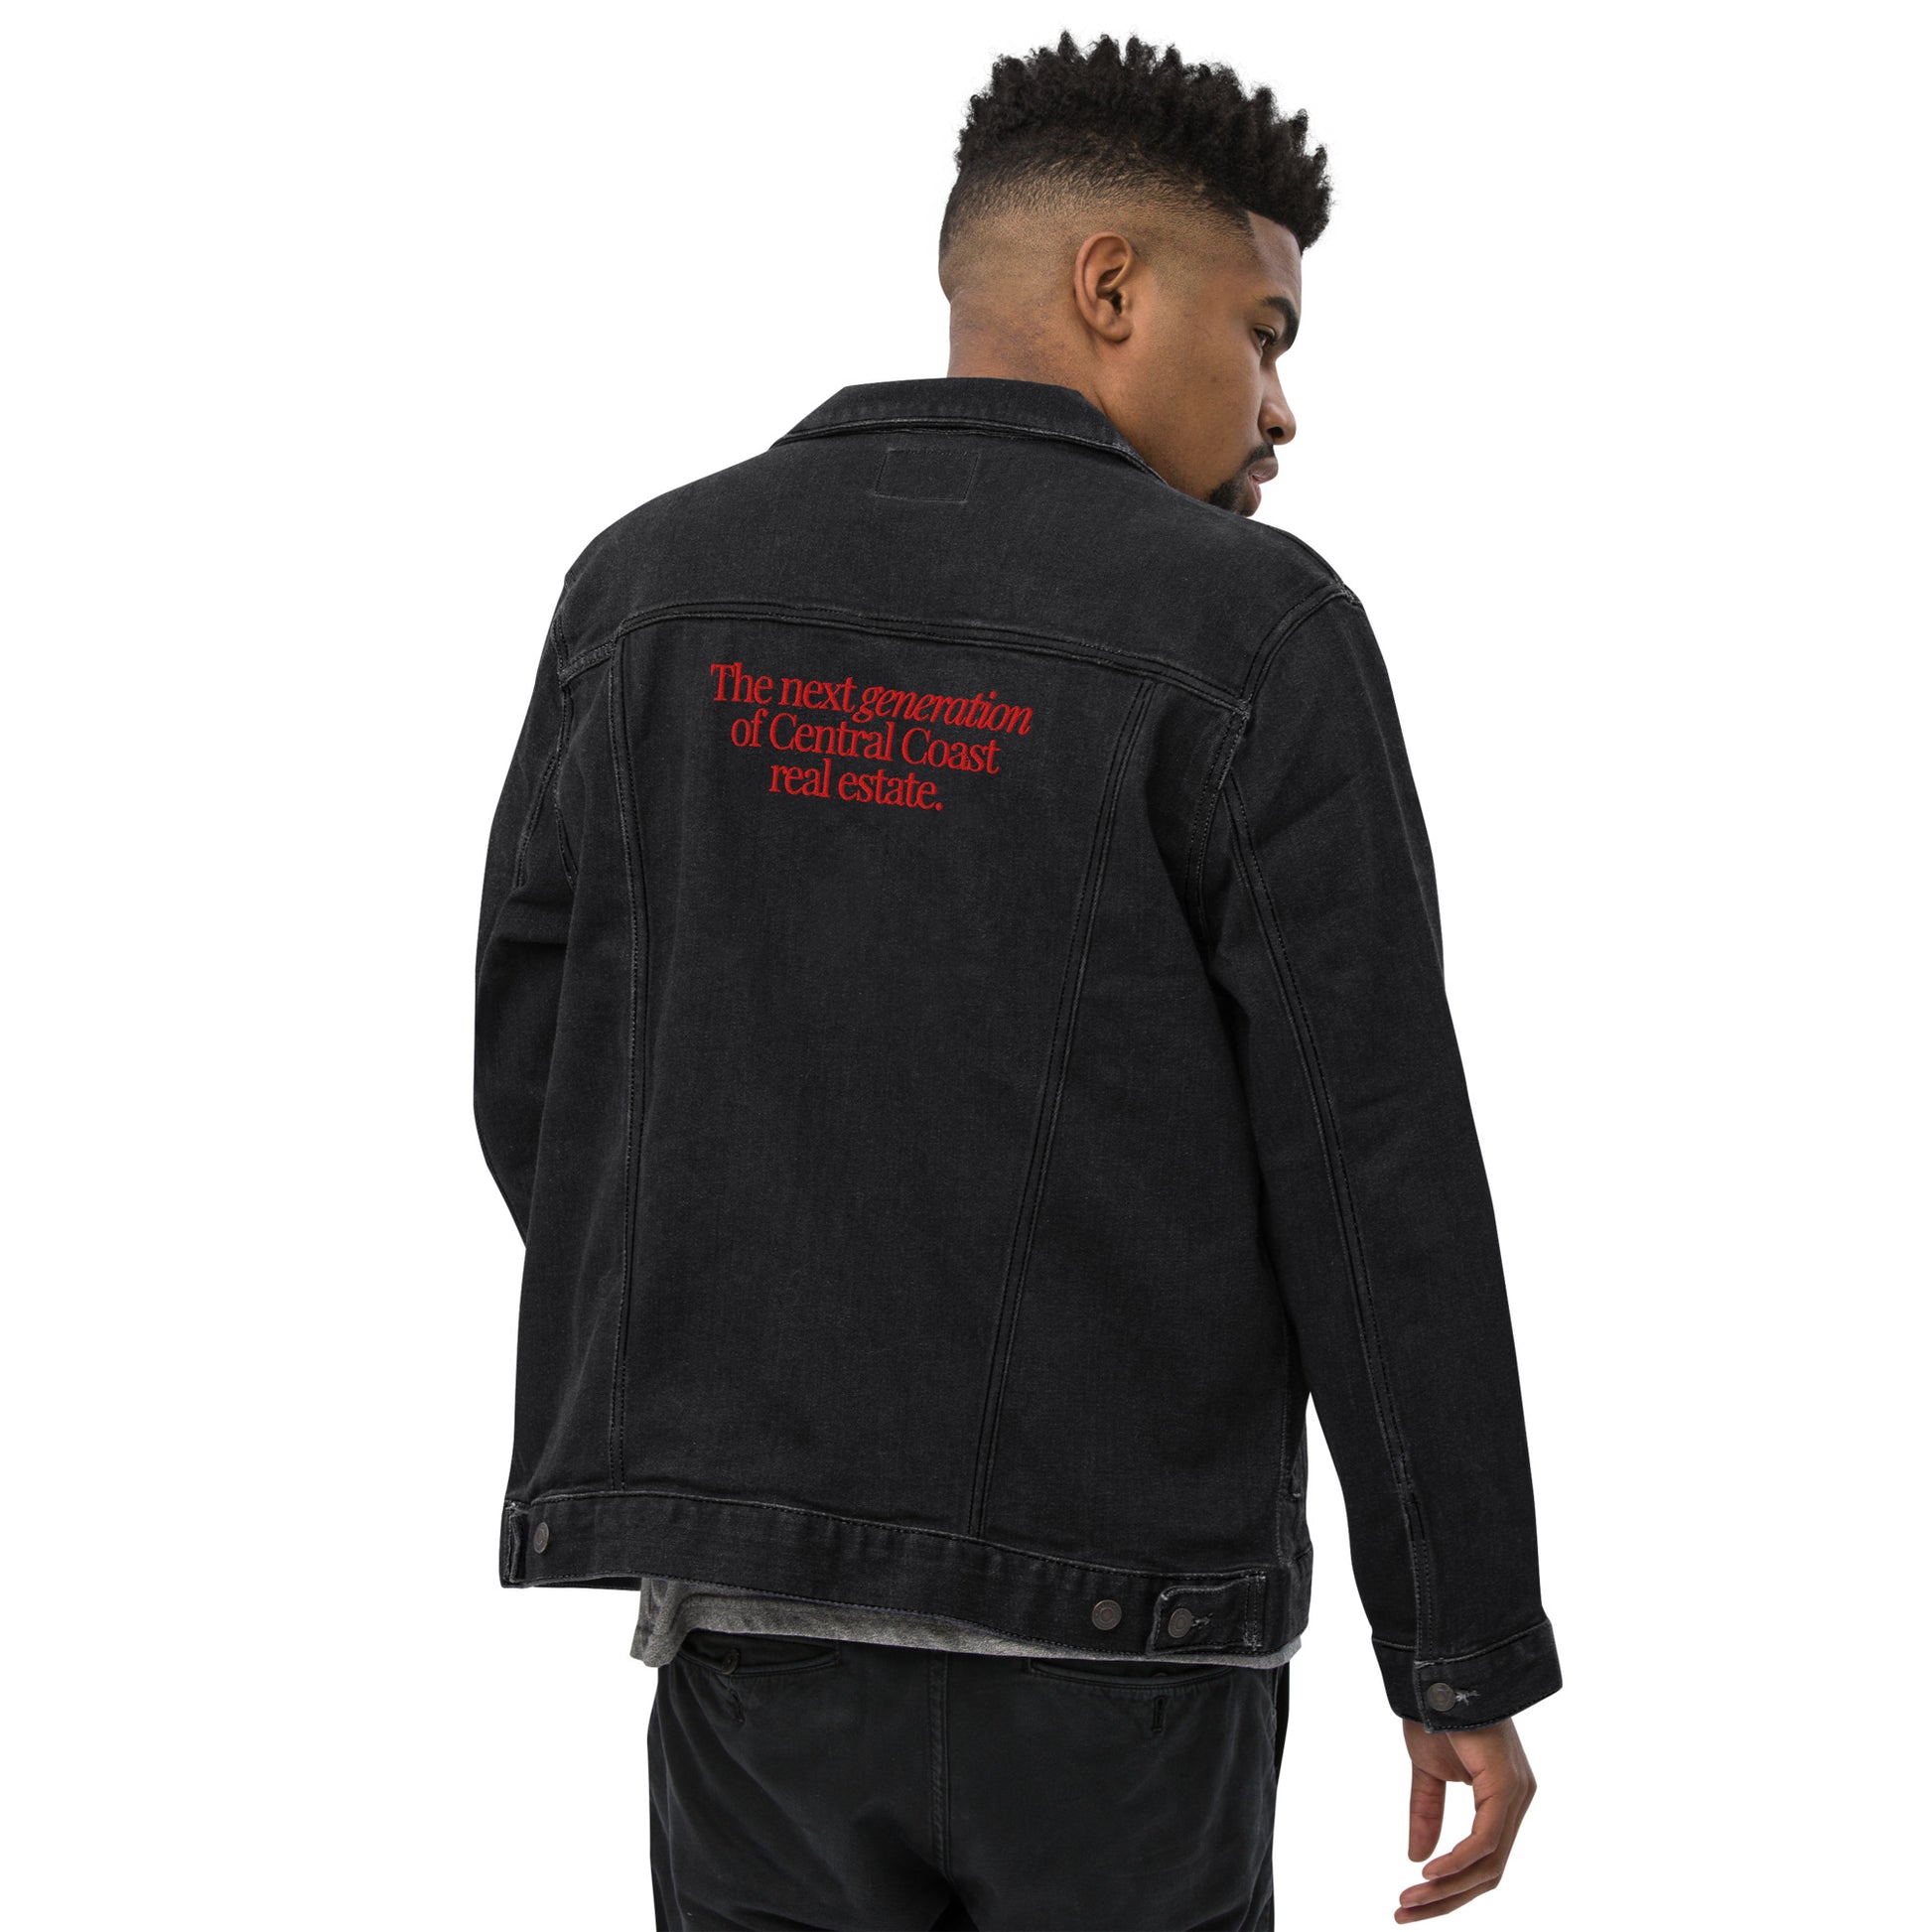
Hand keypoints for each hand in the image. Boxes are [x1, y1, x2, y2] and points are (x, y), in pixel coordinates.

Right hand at [1393, 1715, 1537, 1920]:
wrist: (1437, 1671)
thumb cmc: (1436, 1714)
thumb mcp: (1427, 1772)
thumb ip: (1426, 1813)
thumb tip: (1416, 1858)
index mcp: (1502, 1799)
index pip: (1483, 1862)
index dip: (1448, 1888)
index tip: (1412, 1902)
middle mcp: (1516, 1801)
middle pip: (1488, 1872)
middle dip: (1445, 1899)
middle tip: (1405, 1913)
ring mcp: (1515, 1795)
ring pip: (1489, 1864)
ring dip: (1447, 1888)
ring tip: (1410, 1900)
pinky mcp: (1506, 1786)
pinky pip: (1486, 1842)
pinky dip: (1458, 1863)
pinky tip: (1430, 1874)